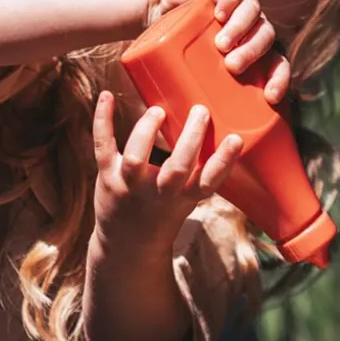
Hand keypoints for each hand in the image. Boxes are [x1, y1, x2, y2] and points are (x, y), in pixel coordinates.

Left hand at [91, 90, 242, 249]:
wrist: (127, 245)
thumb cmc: (164, 210)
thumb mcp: (187, 198)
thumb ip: (199, 169)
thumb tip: (218, 123)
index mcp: (185, 198)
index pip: (210, 182)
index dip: (223, 161)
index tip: (236, 138)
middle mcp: (159, 193)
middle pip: (177, 168)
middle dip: (190, 138)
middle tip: (200, 110)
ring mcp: (129, 185)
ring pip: (136, 158)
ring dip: (147, 131)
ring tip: (158, 111)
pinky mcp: (107, 176)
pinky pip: (103, 145)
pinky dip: (103, 119)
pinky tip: (106, 95)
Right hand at [146, 0, 290, 104]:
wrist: (159, 16)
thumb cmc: (176, 58)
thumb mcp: (189, 85)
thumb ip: (194, 111)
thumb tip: (188, 155)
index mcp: (255, 54)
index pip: (279, 66)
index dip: (280, 80)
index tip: (272, 98)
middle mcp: (251, 29)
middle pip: (266, 38)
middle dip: (253, 52)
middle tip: (232, 66)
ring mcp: (239, 6)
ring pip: (254, 11)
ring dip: (242, 27)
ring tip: (221, 43)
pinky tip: (222, 9)